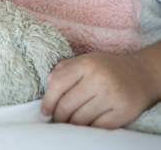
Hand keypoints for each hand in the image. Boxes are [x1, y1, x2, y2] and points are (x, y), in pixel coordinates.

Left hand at [42, 52, 157, 128]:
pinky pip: (98, 126)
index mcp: (87, 64)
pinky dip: (88, 128)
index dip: (48, 101)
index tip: (45, 111)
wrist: (142, 74)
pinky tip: (85, 125)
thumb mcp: (86, 60)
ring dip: (71, 124)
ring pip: (81, 119)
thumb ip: (65, 68)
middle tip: (56, 120)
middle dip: (58, 116)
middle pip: (67, 105)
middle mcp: (99, 79)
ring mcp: (112, 96)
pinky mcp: (124, 111)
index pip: (58, 84)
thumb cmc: (107, 68)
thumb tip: (48, 82)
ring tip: (68, 123)